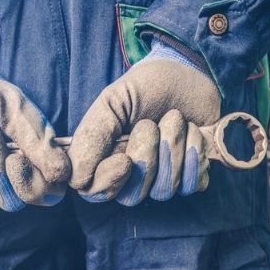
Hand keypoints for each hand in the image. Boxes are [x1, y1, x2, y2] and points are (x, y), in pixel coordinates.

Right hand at [68, 39, 219, 203]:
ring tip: (176, 119)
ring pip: (163, 191)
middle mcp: (132, 175)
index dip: (108, 182)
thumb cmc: (146, 87)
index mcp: (105, 158)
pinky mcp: (192, 175)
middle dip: (146, 159)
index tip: (125, 159)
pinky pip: (191, 186)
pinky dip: (195, 156)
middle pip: (131, 196)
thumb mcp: (112, 102)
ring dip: (172, 149)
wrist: (188, 73)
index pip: (95, 192)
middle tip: (150, 124)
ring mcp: (162, 178)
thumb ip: (91, 136)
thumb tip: (74, 177)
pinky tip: (193, 132)